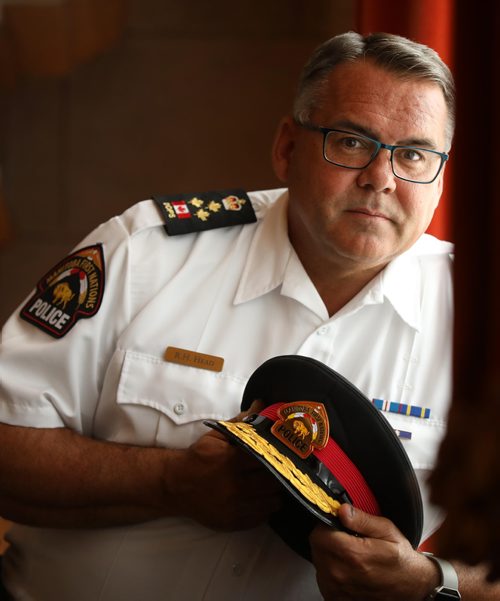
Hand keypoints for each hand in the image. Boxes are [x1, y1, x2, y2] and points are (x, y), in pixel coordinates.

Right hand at [165, 401, 281, 530]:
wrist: (176, 484)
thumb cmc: (199, 457)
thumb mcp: (217, 435)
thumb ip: (241, 421)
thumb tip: (261, 404)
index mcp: (231, 461)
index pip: (267, 459)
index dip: (278, 456)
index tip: (283, 453)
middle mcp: (234, 486)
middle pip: (273, 482)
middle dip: (279, 474)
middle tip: (280, 468)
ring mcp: (234, 507)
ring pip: (272, 502)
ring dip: (275, 492)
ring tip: (271, 483)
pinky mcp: (233, 522)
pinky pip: (262, 517)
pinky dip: (265, 507)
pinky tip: (261, 497)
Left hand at [309, 504, 439, 600]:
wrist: (412, 587)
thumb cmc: (401, 559)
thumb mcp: (387, 530)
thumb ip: (362, 519)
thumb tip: (342, 510)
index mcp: (354, 555)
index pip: (320, 534)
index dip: (326, 524)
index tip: (336, 523)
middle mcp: (342, 574)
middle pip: (316, 547)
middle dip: (326, 538)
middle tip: (344, 537)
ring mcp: (338, 590)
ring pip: (318, 561)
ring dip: (327, 554)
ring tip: (348, 553)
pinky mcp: (337, 598)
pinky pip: (322, 577)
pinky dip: (330, 569)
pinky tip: (346, 567)